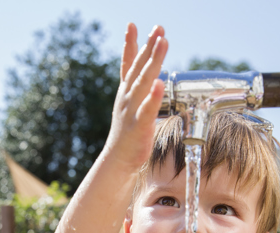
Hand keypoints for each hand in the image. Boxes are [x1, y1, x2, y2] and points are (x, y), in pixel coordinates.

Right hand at [102, 24, 167, 170]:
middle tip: (158, 28)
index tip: (132, 25)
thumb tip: (154, 78)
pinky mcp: (139, 126)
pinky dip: (153, 96)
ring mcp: (131, 110)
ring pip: (144, 82)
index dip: (130, 45)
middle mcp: (127, 97)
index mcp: (126, 92)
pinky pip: (147, 109)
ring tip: (162, 43)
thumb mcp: (132, 107)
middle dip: (148, 47)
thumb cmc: (128, 134)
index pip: (128, 64)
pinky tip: (159, 83)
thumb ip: (142, 91)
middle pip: (139, 68)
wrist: (118, 160)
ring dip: (153, 61)